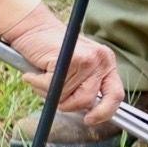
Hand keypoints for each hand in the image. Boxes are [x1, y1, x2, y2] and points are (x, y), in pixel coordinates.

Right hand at [0, 2, 123, 125]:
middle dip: (66, 102)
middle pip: (87, 101)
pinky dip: (38, 83)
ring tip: (44, 75)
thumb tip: (89, 115)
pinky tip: (36, 70)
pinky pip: (52, 87)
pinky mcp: (69, 59)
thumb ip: (85, 87)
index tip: (89, 119)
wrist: (31, 27)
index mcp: (106, 63)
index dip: (105, 112)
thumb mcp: (77, 69)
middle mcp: (101, 60)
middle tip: (53, 89)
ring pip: (67, 96)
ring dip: (49, 91)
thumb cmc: (51, 51)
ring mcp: (87, 59)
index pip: (116, 95)